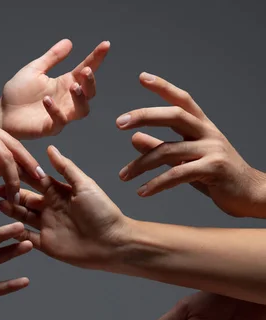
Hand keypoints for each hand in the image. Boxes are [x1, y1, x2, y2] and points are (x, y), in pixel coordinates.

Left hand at [0, 39, 109, 139]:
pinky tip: (46, 100)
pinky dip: (56, 110)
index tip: (105, 45)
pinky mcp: (50, 127)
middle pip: (90, 93)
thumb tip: (69, 42)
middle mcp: (66, 100)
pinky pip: (60, 121)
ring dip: (81, 98)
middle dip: (91, 82)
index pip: (85, 70)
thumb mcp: (35, 70)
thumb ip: (52, 58)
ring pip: (82, 110)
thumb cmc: (17, 93)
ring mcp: (60, 115)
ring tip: (73, 87)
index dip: (96, 59)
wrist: (1, 113)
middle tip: (85, 72)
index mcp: (64, 84)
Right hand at [0, 145, 127, 269]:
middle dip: (11, 191)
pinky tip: (4, 226)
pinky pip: (27, 238)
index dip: (21, 174)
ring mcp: (47, 226)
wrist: (112, 243)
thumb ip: (66, 168)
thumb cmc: (102, 212)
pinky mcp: (46, 244)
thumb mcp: (84, 185)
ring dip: (11, 210)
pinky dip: (16, 233)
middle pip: (26, 198)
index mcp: (59, 192)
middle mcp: (51, 208)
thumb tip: (50, 148)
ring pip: (23, 216)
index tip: (5, 165)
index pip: (36, 180)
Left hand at [116, 72, 265, 216]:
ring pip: (169, 150)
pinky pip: (178, 175)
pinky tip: (142, 192)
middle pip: (174, 115)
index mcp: (203, 127)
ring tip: (123, 176)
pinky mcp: (213, 169)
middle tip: (119, 123)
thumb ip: (162, 148)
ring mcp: (212, 149)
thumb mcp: (187, 160)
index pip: (182, 100)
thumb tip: (134, 138)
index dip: (163, 87)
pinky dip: (157, 184)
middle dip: (145, 115)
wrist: (249, 194)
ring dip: (142, 164)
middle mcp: (208, 133)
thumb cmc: (217, 177)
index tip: (142, 77)